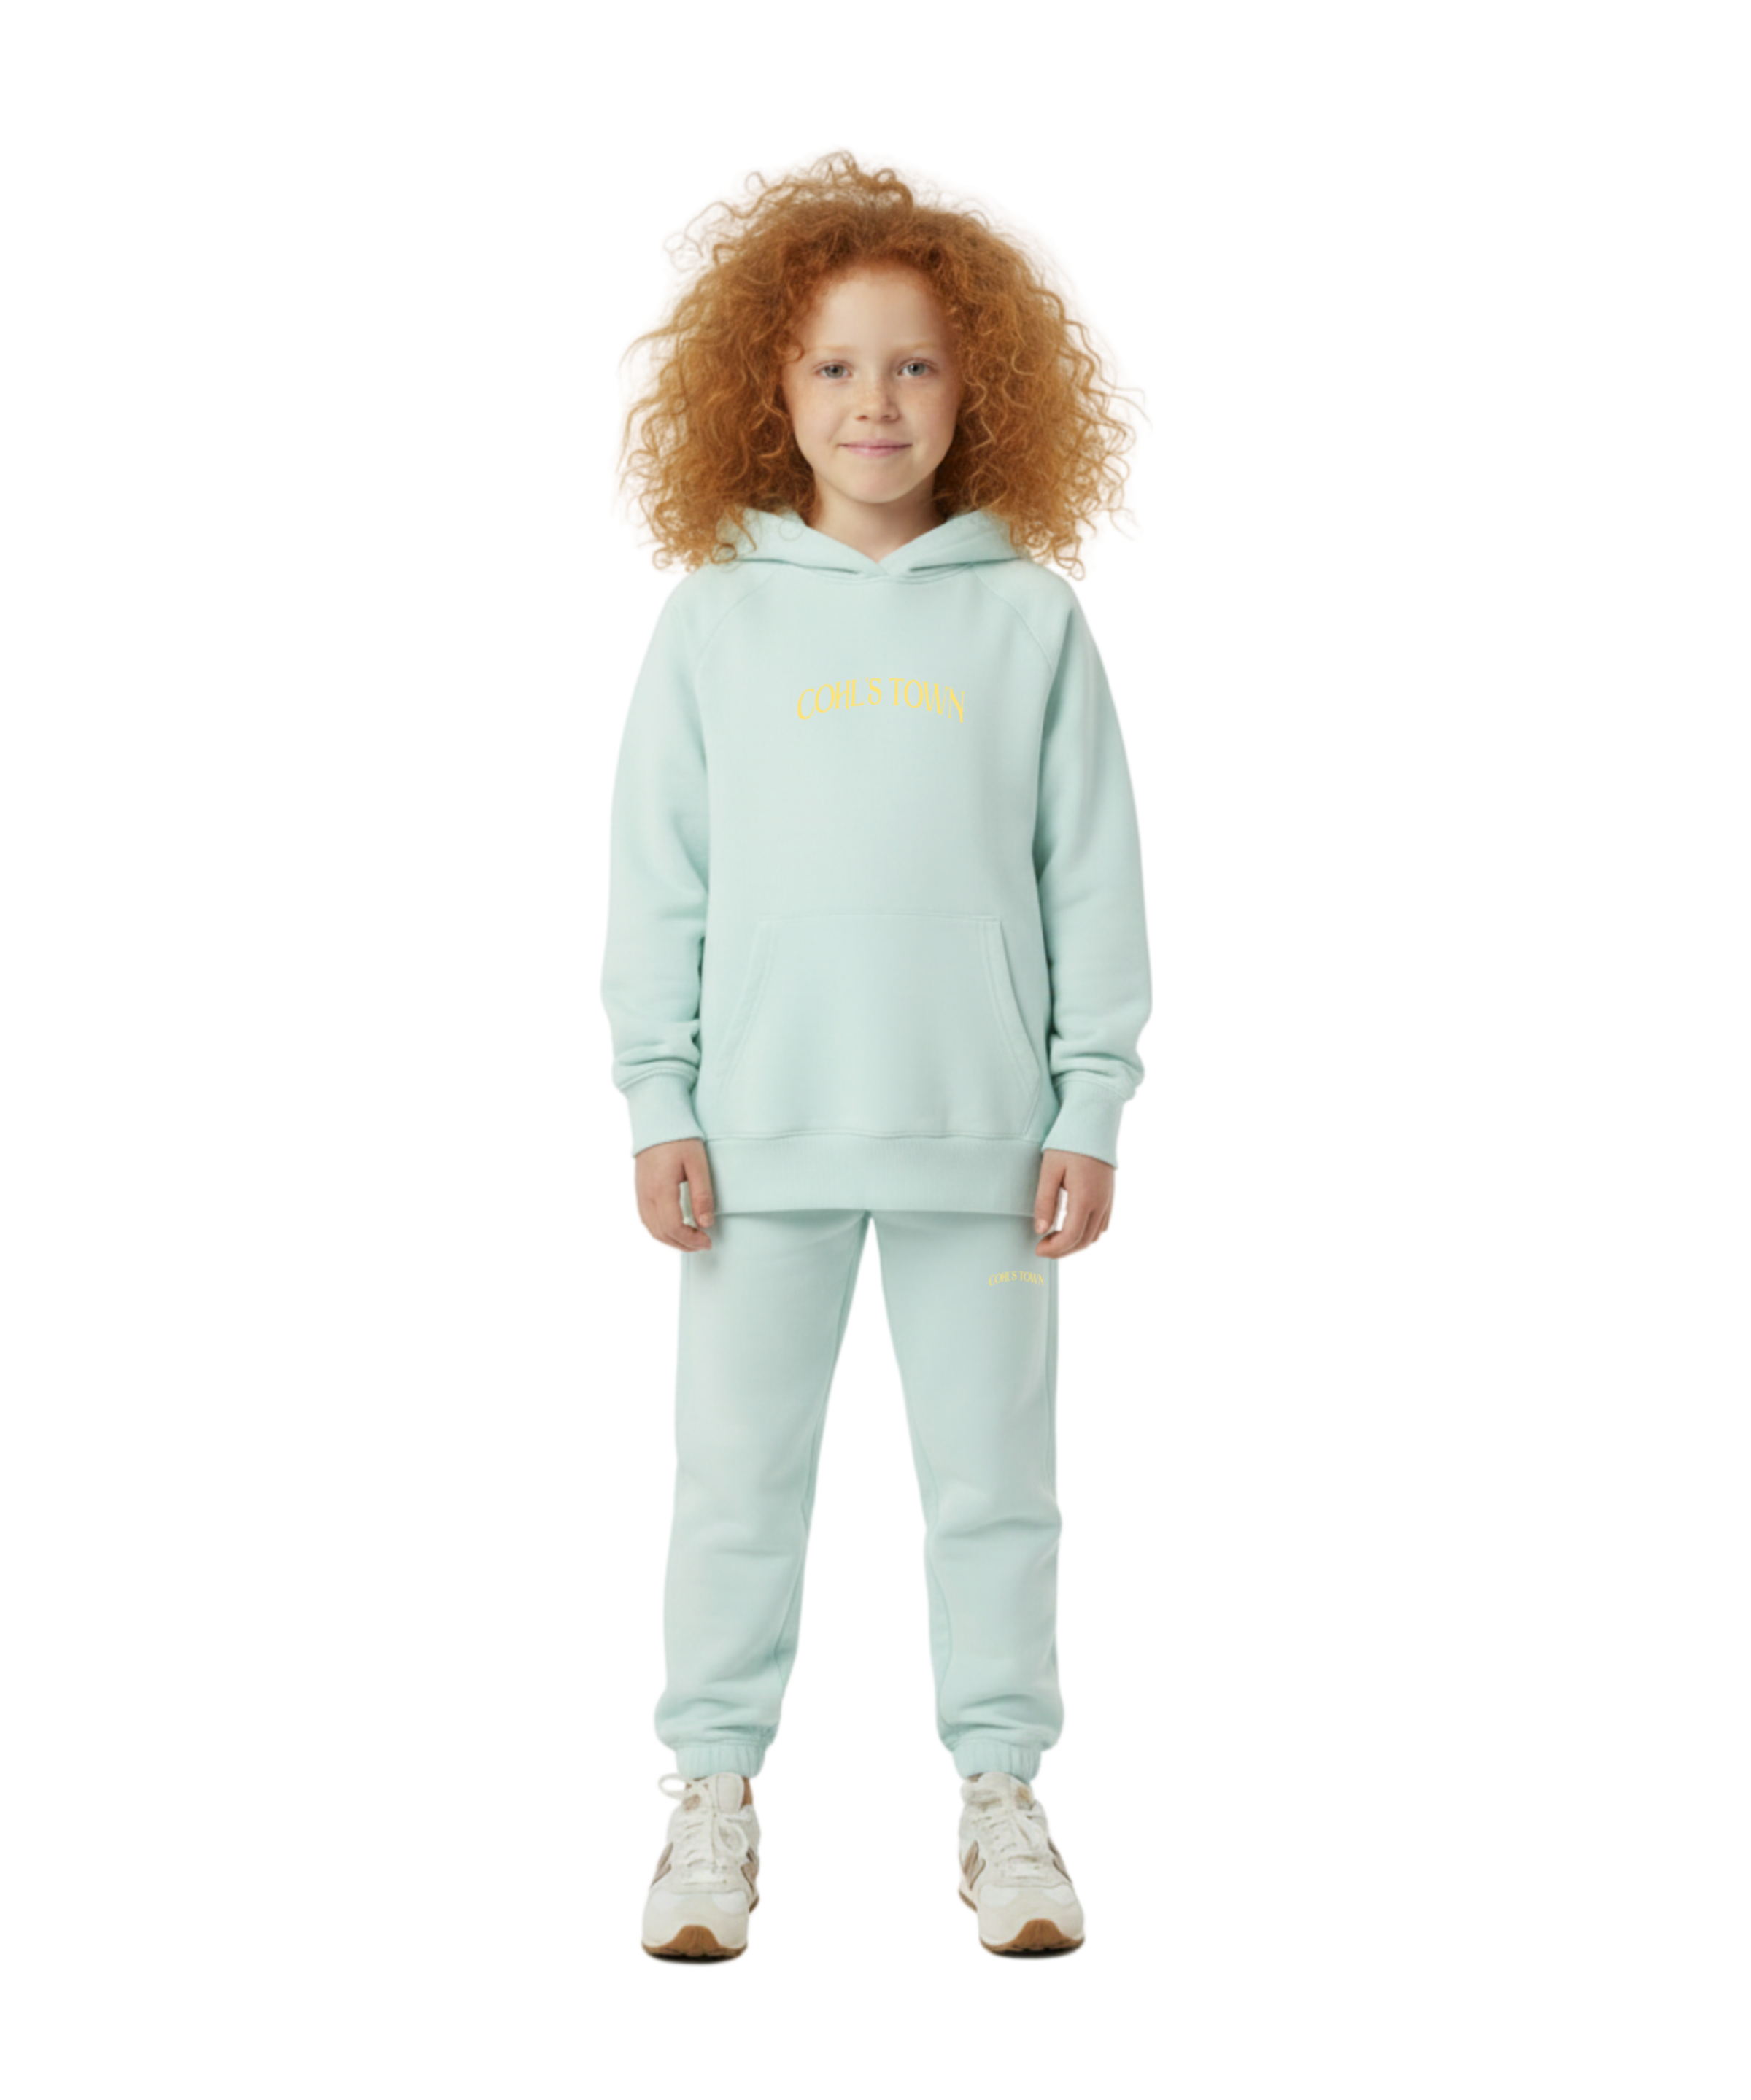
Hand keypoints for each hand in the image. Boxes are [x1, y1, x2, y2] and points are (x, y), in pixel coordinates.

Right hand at [632, 1137, 716, 1255]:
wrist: (656, 1123)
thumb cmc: (679, 1140)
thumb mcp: (698, 1164)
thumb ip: (702, 1195)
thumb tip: (706, 1224)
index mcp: (661, 1190)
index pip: (673, 1228)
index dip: (691, 1240)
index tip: (706, 1241)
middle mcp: (645, 1196)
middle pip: (660, 1235)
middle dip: (683, 1245)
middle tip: (702, 1244)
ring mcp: (637, 1196)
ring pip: (649, 1232)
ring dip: (669, 1242)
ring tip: (689, 1241)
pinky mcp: (636, 1194)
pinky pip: (642, 1222)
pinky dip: (656, 1233)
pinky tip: (670, 1233)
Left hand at [1033, 1149, 1117, 1260]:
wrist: (1093, 1125)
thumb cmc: (1069, 1144)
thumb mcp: (1049, 1170)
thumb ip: (1045, 1201)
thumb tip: (1040, 1230)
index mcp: (1085, 1197)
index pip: (1071, 1235)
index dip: (1054, 1248)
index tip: (1039, 1249)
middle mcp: (1102, 1203)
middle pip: (1085, 1241)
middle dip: (1063, 1252)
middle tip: (1044, 1250)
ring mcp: (1110, 1201)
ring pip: (1097, 1237)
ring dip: (1077, 1248)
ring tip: (1057, 1246)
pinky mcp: (1112, 1197)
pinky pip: (1105, 1227)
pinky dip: (1091, 1238)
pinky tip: (1077, 1237)